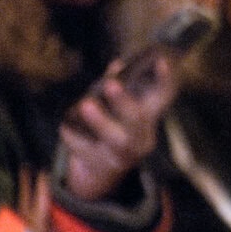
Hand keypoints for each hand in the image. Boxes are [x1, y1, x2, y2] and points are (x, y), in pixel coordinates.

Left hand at [59, 58, 173, 204]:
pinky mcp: (103, 165)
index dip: (164, 79)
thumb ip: (117, 86)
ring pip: (116, 139)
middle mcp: (141, 136)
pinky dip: (74, 136)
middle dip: (124, 101)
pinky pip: (87, 148)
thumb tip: (116, 66)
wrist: (100, 170)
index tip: (160, 61)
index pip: (163, 96)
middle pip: (137, 119)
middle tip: (111, 84)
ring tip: (85, 105)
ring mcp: (124, 154)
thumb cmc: (111, 129)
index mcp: (149, 117)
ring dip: (101, 121)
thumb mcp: (117, 107)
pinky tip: (66, 127)